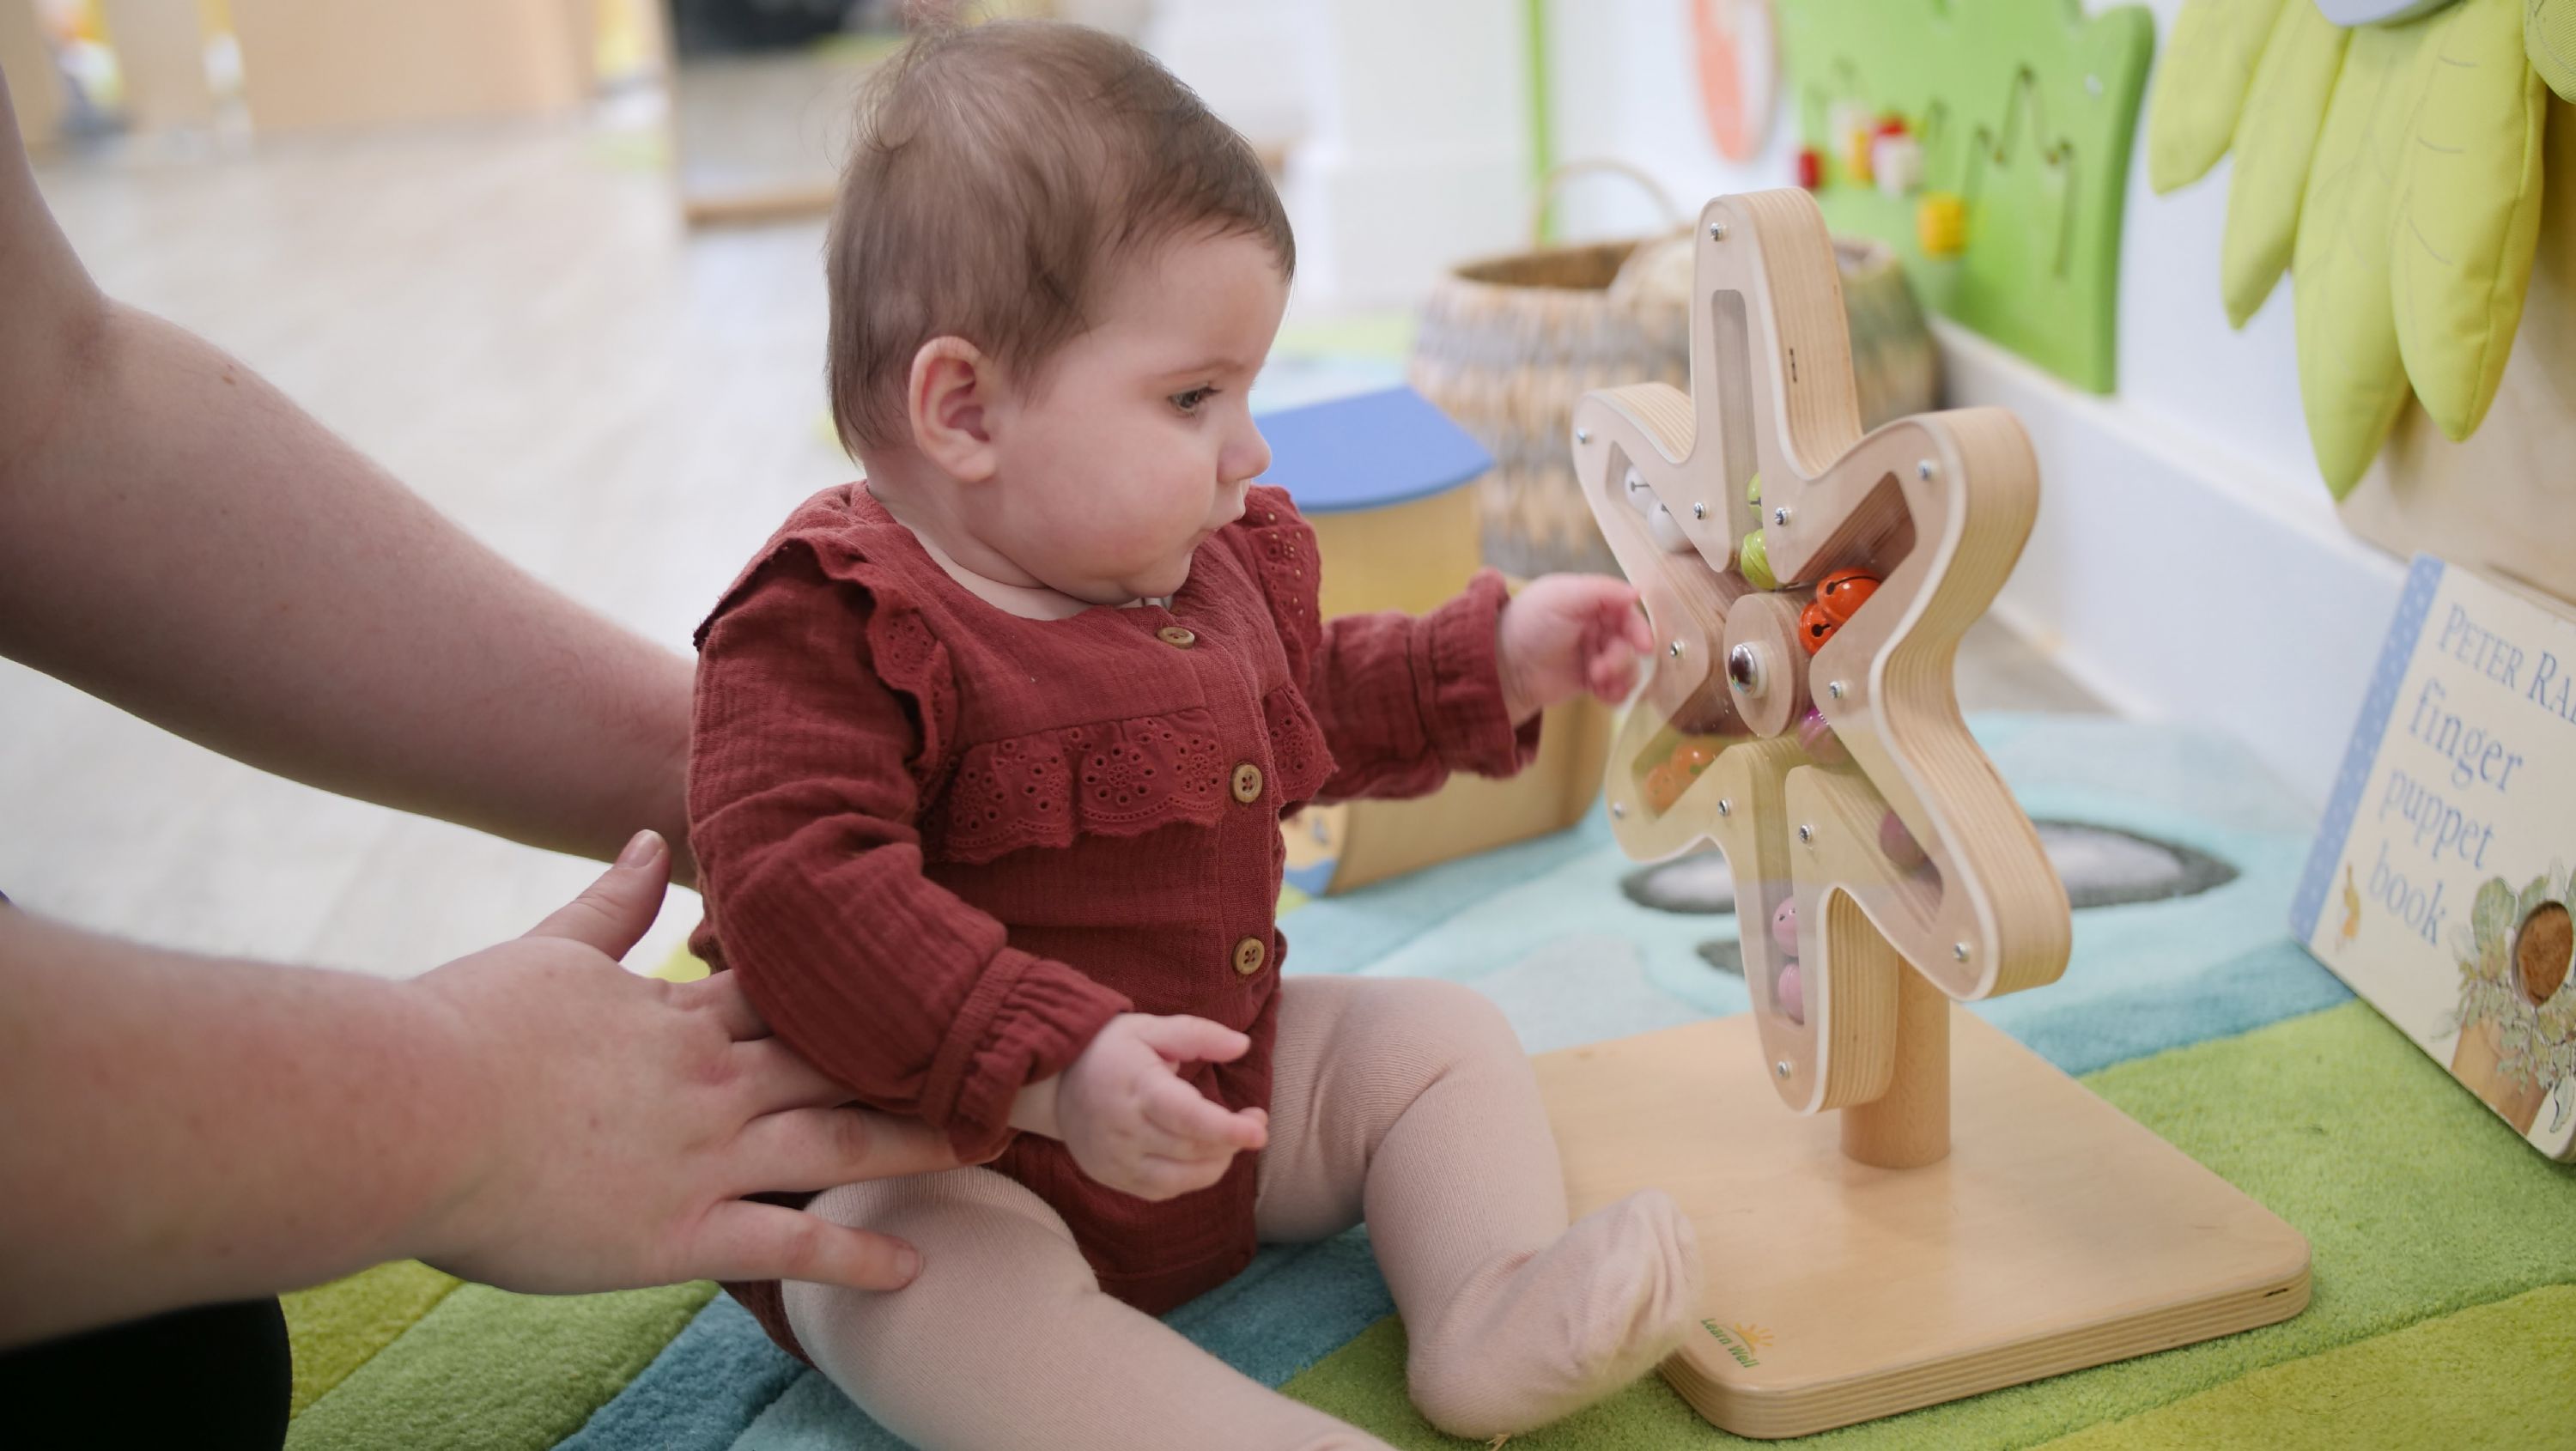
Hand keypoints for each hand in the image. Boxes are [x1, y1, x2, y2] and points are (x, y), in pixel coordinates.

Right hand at [410, 831, 959, 1293]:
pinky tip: (912, 1272)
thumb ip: (607, 904)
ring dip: (917, 1148)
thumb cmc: (459, 1032)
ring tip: (988, 1147)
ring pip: (838, 1146)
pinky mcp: (678, 1234)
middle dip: (924, 1061)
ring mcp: (703, 1157)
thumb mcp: (546, 951)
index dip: (871, 985)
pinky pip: (786, 1248)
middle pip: (843, 1063)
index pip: (798, 990)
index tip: (935, 976)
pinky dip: (853, 1261)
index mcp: (682, 1017)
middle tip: (998, 1062)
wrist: (407, 1112)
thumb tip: (646, 836)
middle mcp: (712, 1080)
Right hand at [1012, 1014, 1268, 1200]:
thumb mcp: (1150, 1029)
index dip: (1226, 1128)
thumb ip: (1197, 1035)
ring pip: (1180, 1177)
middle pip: (1190, 1148)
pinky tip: (1201, 1155)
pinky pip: (1162, 1190)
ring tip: (1232, 1138)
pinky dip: (1191, 1177)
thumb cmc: (1109, 1049)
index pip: (1186, 1117)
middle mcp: (1123, 1129)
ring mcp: (1115, 1158)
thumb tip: (1242, 1046)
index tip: (1258, 1129)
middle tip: (1256, 1120)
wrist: (1052, 1081)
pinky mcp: (1112, 1176)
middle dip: (1233, 1140)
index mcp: (1135, 1087)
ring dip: (1217, 1162)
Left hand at [1495, 575, 1654, 722]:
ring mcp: (1594, 654)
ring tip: (1596, 682)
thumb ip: (1602, 591)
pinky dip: (1615, 693)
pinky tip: (1602, 696)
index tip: (1644, 645)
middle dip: (1620, 658)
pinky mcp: (1590, 680)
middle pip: (1630, 642)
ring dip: (1619, 676)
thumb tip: (1638, 592)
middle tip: (1600, 670)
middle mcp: (1596, 626)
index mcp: (1590, 601)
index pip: (1627, 611)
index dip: (1639, 627)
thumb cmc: (1529, 625)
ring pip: (1627, 666)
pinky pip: (1617, 687)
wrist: (1504, 668)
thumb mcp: (1562, 597)